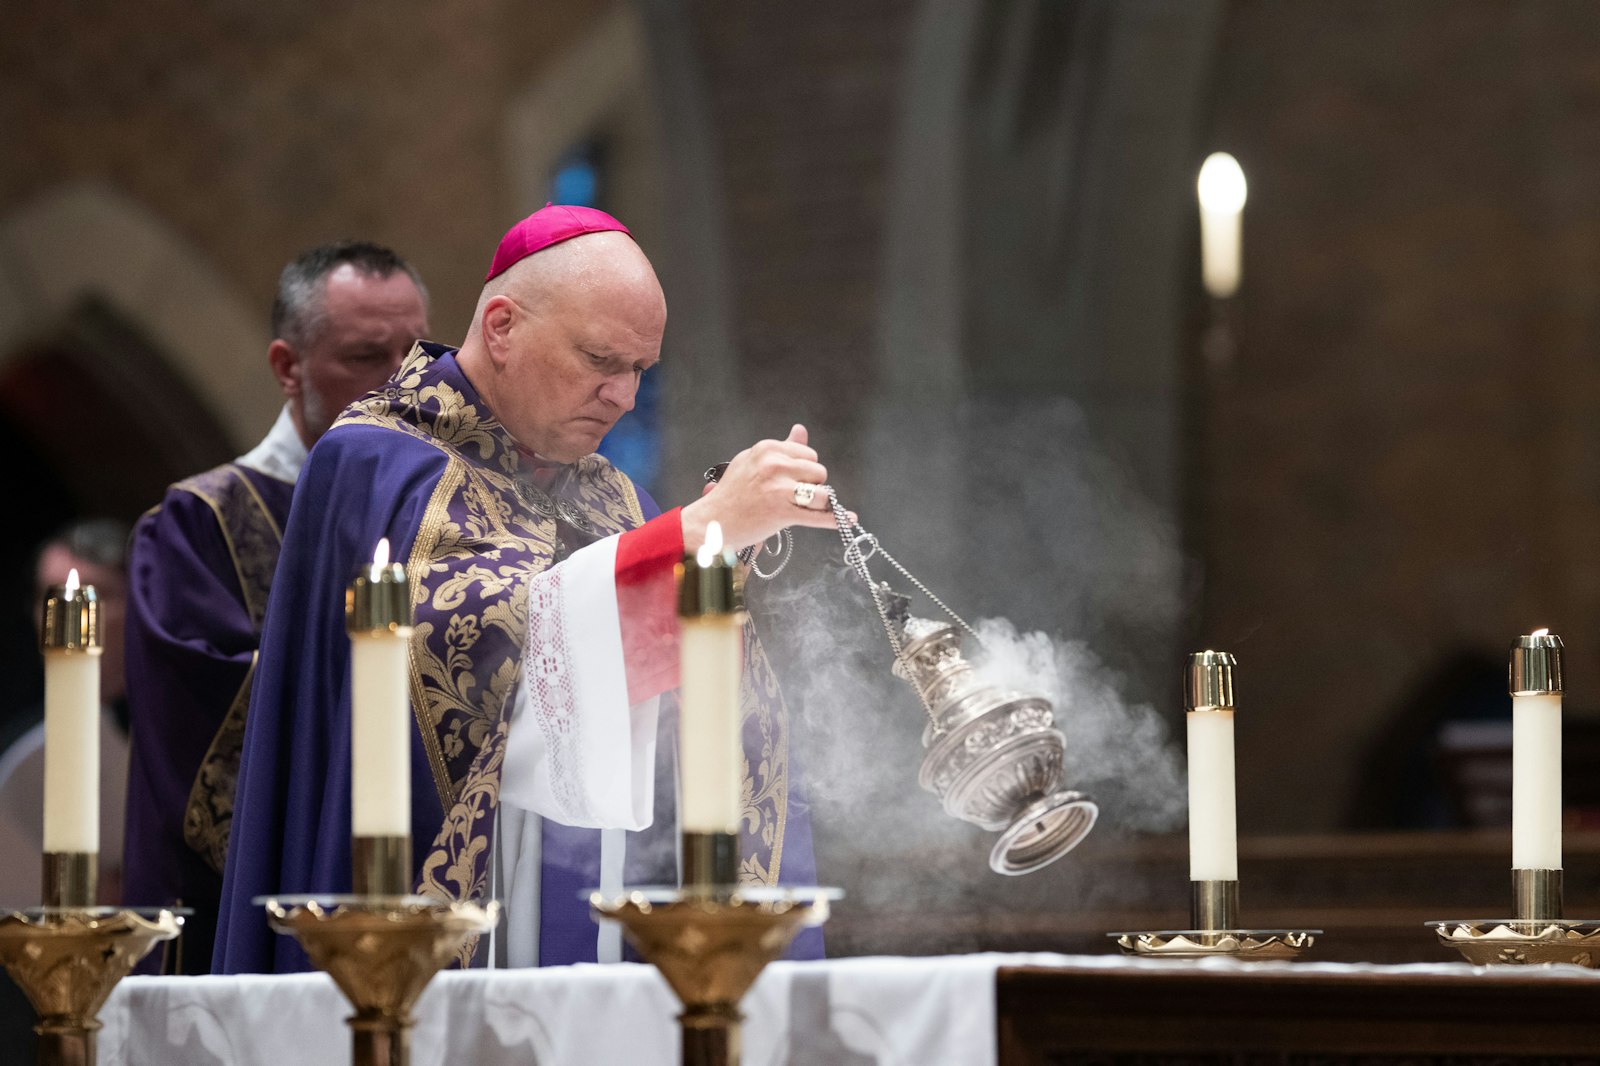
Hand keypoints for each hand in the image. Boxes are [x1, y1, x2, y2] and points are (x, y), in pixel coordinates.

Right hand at [682, 425, 838, 550]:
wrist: (711, 524)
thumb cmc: (732, 494)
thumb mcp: (753, 462)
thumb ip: (781, 448)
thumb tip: (801, 429)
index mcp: (767, 448)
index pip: (808, 455)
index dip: (804, 471)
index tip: (792, 482)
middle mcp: (774, 464)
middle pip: (819, 472)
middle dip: (812, 486)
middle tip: (793, 498)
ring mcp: (778, 488)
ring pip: (822, 493)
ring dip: (818, 504)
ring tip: (802, 510)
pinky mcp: (782, 512)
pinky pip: (819, 515)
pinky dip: (837, 518)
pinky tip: (848, 519)